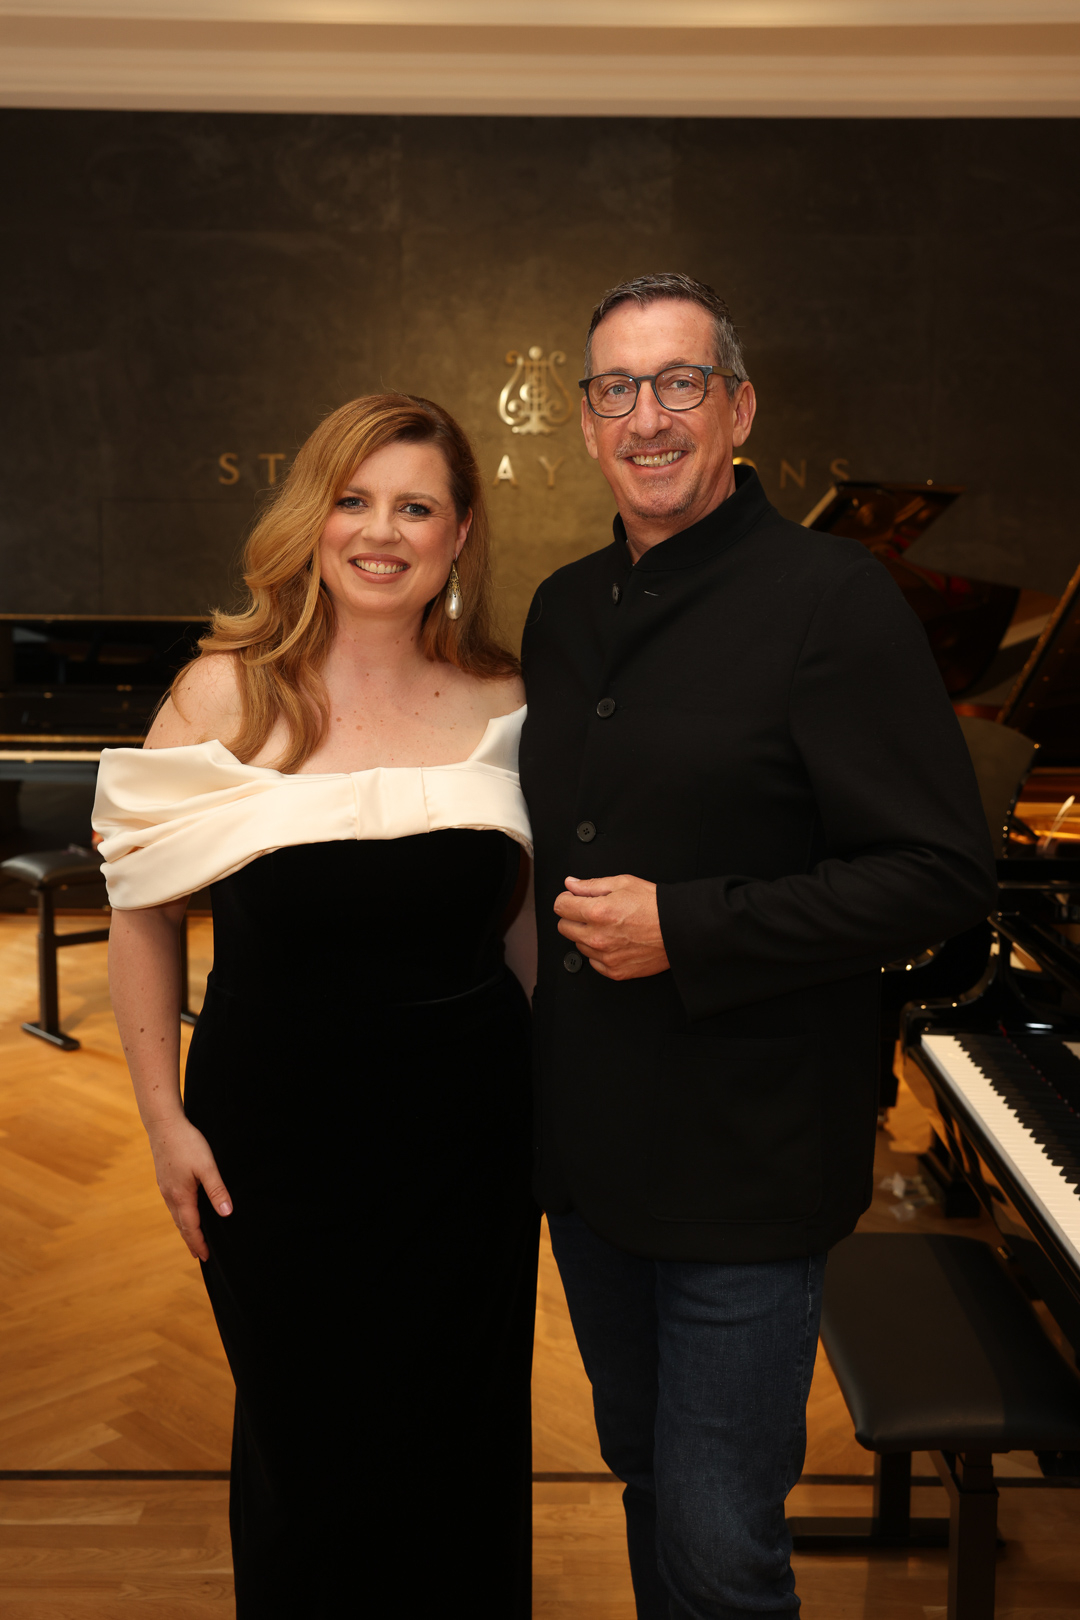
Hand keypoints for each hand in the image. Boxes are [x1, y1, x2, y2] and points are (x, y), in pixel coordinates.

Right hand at [147, 1115, 232, 1261]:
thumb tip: (226, 1214)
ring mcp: (165, 1188)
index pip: (191, 1227)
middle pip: (181, 1225)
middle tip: (199, 1256)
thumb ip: (217, 1191)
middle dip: (191, 1241)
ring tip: (192, 1238)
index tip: (205, 1257)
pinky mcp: (164, 1179)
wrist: (164, 1125)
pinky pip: (172, 1205)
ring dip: (185, 1229)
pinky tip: (184, 1212)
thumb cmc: (187, 1144)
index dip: (199, 1243)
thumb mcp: (207, 1167)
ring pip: (176, 1215)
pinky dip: (180, 1216)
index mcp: (181, 1196)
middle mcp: (170, 1196)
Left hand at [554, 874, 669, 980]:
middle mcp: (598, 937)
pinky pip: (593, 962)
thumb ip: (591, 885)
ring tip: (608, 926)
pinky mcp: (614, 971)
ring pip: (578, 945)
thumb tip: (571, 884)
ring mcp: (605, 956)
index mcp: (598, 912)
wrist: (679, 929)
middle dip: (573, 917)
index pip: (560, 907)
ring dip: (587, 935)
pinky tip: (614, 941)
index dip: (567, 899)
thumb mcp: (623, 883)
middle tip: (591, 912)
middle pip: (564, 927)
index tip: (573, 899)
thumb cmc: (655, 906)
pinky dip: (599, 952)